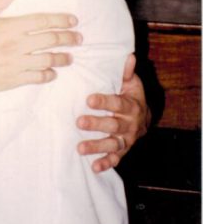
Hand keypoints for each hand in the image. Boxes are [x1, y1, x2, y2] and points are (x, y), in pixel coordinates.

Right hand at [0, 0, 80, 92]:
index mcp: (10, 26)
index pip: (43, 21)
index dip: (61, 20)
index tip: (73, 21)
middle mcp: (16, 45)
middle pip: (51, 40)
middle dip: (69, 38)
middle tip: (79, 38)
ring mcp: (16, 63)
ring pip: (48, 60)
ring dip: (62, 58)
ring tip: (70, 57)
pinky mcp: (12, 80)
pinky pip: (36, 78)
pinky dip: (48, 75)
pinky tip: (52, 73)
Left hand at [77, 54, 150, 172]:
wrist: (144, 117)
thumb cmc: (130, 95)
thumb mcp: (131, 83)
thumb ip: (125, 72)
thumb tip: (128, 56)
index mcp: (131, 105)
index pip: (117, 103)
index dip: (104, 102)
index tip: (89, 99)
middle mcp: (130, 124)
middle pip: (113, 125)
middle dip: (96, 124)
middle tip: (78, 122)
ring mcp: (127, 139)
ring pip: (112, 144)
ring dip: (96, 146)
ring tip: (79, 148)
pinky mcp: (123, 150)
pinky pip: (116, 159)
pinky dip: (106, 164)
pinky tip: (93, 167)